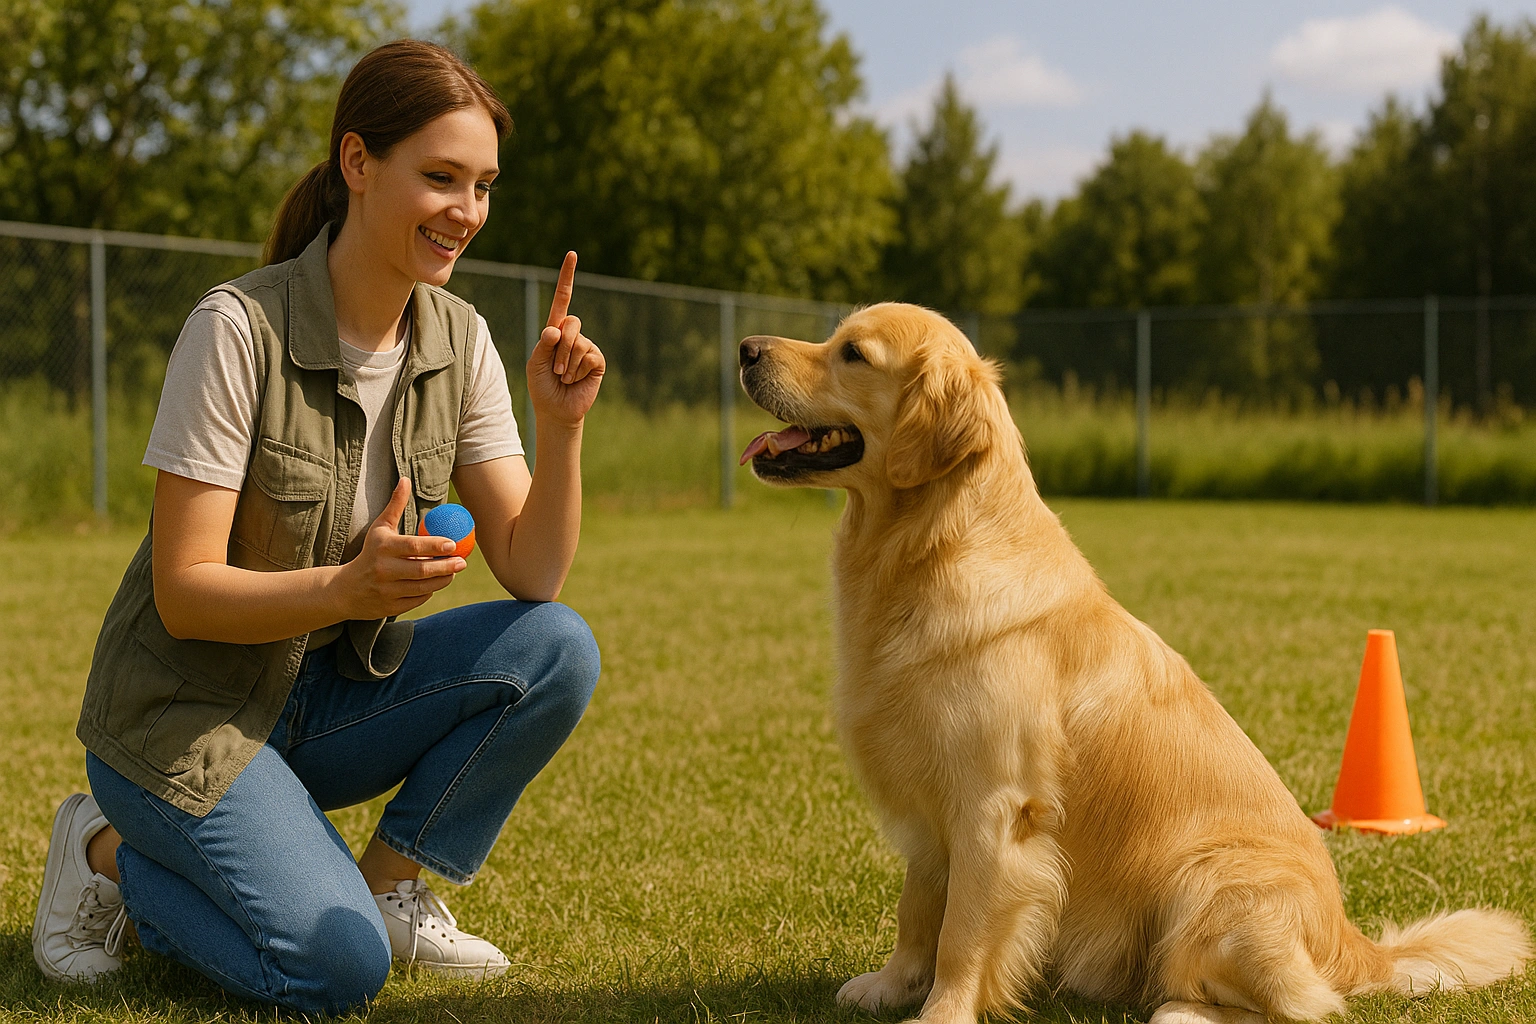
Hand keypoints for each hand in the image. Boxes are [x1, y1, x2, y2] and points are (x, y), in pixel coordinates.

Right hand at [332, 479, 465, 619]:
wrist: (346, 589)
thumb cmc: (370, 552)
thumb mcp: (379, 528)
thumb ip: (395, 505)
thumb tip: (405, 479)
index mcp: (382, 548)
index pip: (413, 547)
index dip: (435, 546)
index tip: (453, 544)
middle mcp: (384, 570)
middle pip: (421, 570)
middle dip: (446, 567)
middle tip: (463, 562)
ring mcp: (387, 591)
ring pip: (423, 587)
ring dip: (443, 580)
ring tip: (454, 571)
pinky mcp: (390, 607)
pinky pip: (418, 599)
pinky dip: (430, 591)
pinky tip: (437, 583)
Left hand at [527, 251, 604, 426]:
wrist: (556, 410)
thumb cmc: (542, 386)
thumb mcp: (535, 363)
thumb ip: (543, 345)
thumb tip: (557, 329)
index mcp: (555, 330)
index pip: (563, 298)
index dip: (567, 277)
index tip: (572, 254)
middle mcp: (572, 335)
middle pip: (571, 322)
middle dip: (561, 347)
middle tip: (556, 369)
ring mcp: (586, 346)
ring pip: (578, 342)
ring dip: (567, 363)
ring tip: (564, 377)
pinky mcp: (597, 360)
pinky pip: (588, 356)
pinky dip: (577, 370)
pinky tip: (575, 379)